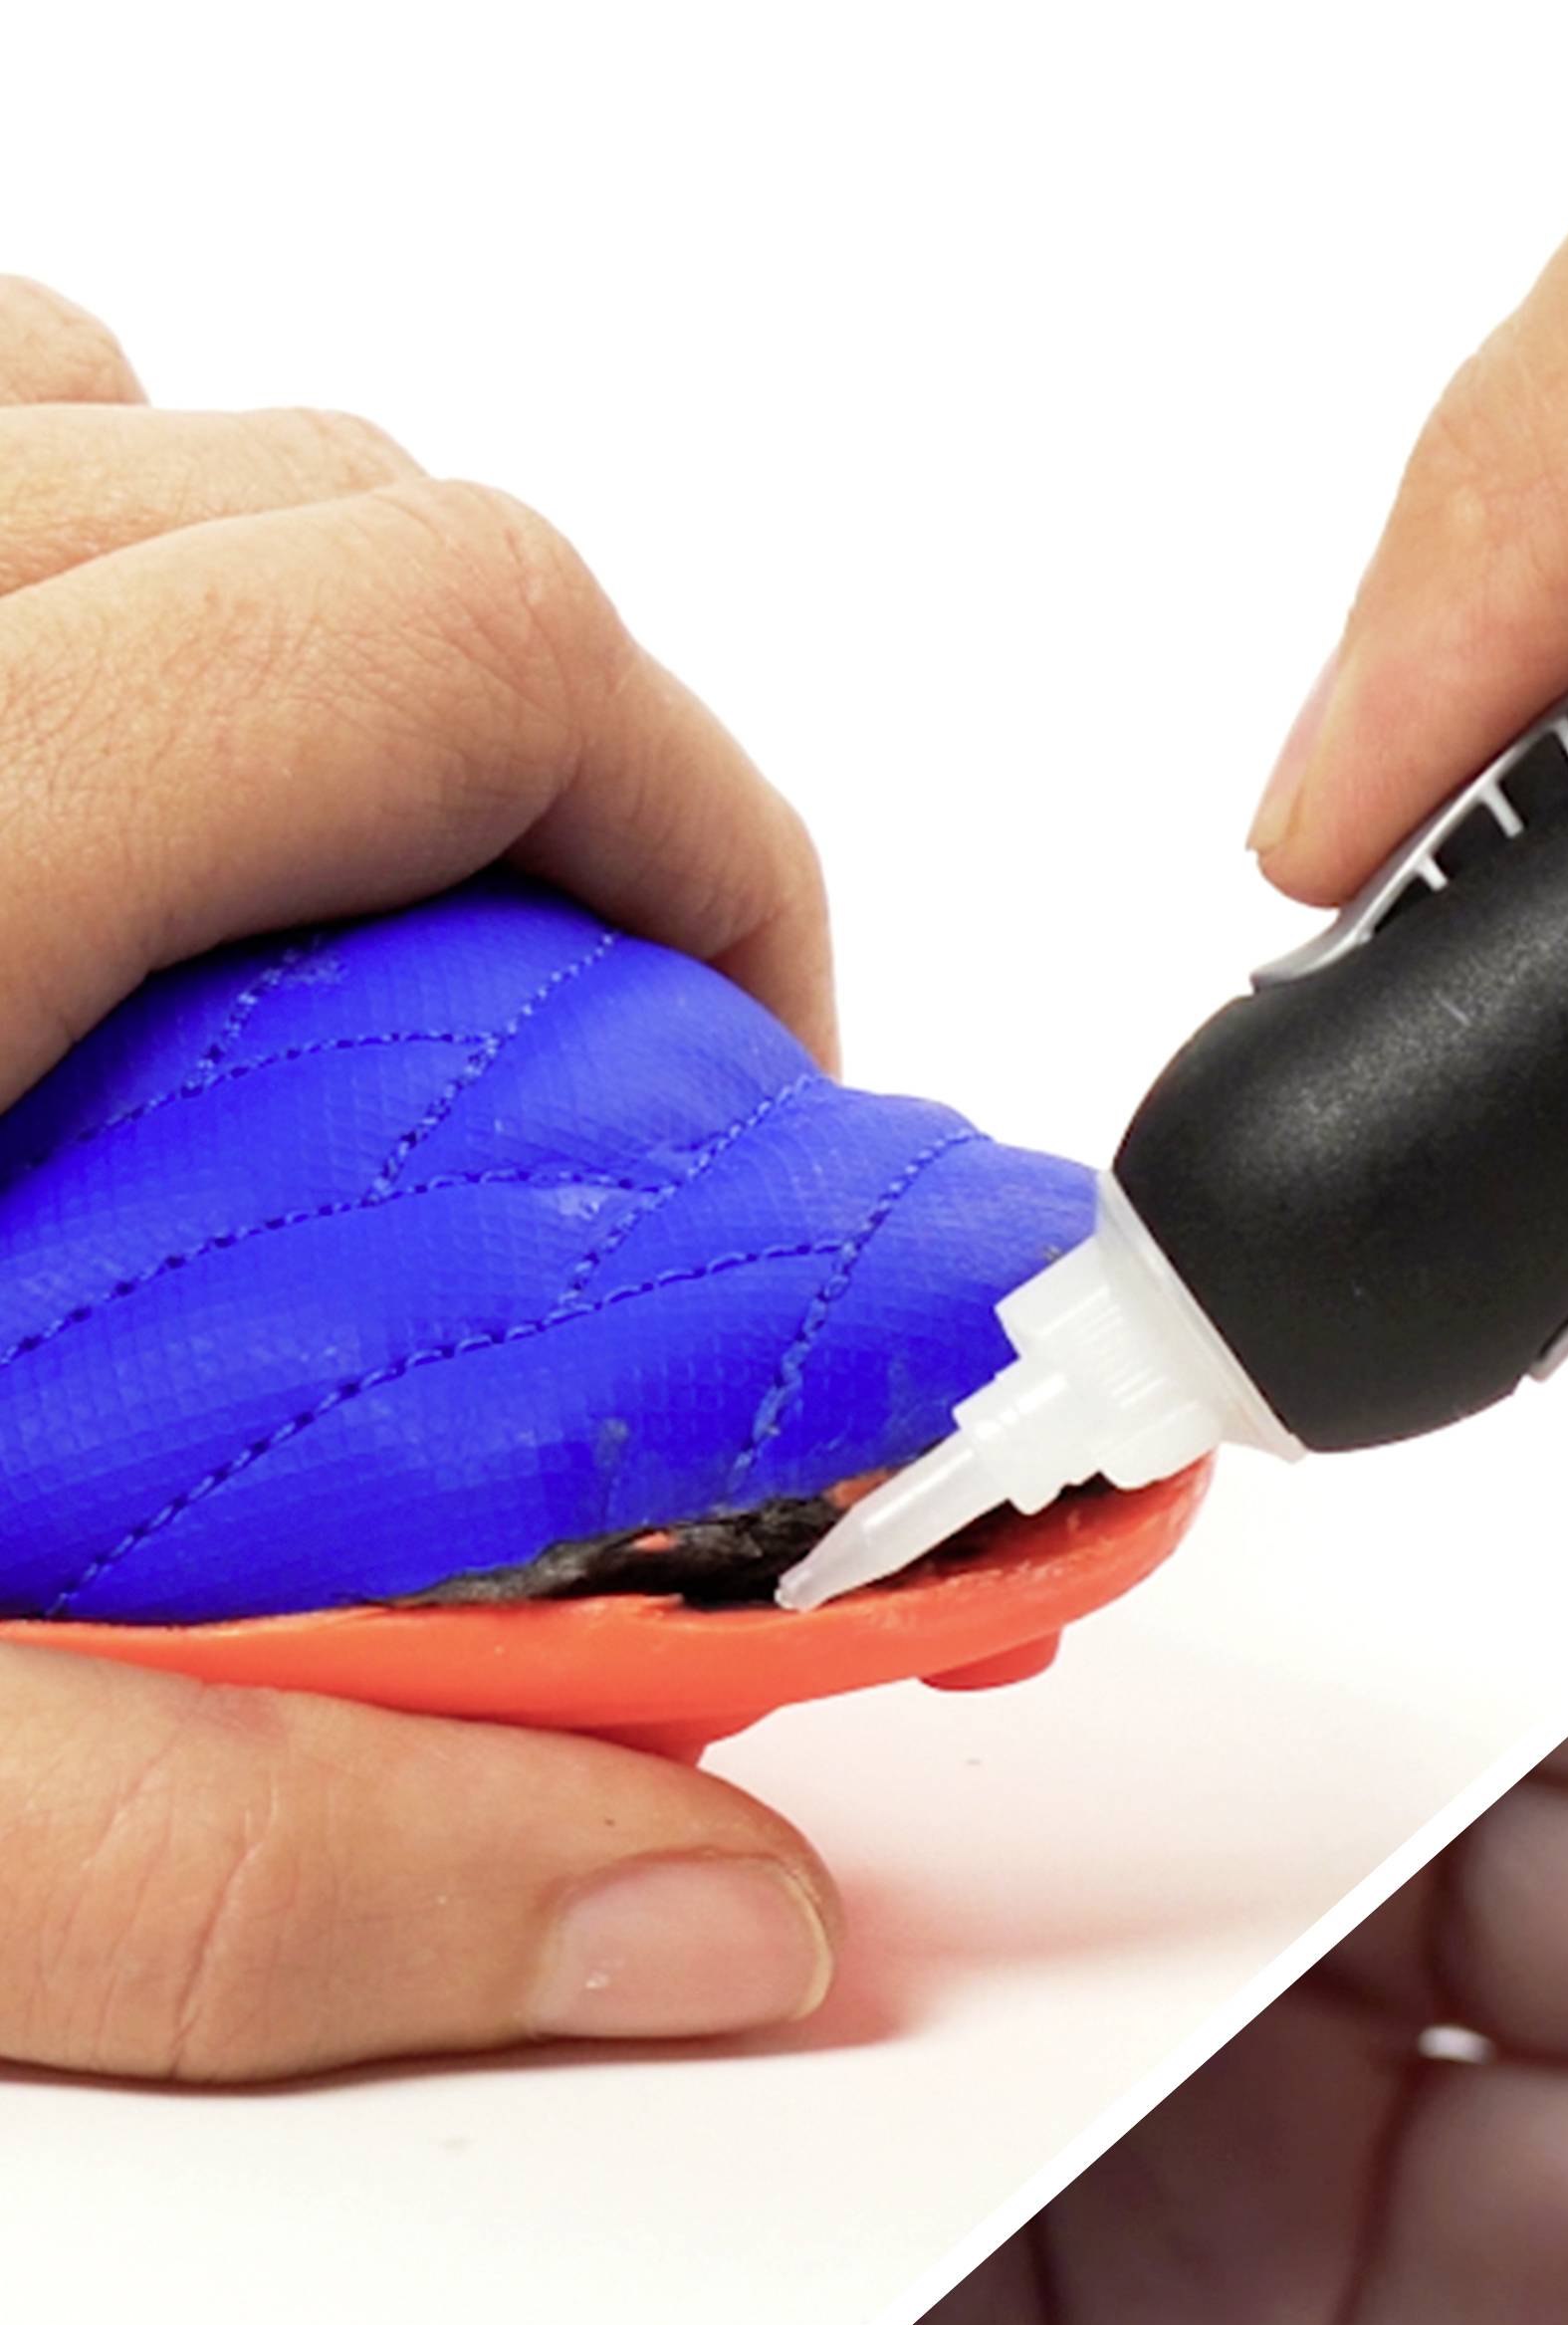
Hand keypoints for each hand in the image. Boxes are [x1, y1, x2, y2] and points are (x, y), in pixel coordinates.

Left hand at [0, 279, 844, 2076]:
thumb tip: (705, 1921)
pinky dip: (28, 554)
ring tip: (234, 916)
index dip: (710, 833)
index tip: (738, 1055)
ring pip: (111, 403)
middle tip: (494, 1049)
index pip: (492, 635)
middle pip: (362, 500)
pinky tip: (2, 814)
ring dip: (254, 631)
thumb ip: (246, 1852)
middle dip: (529, 770)